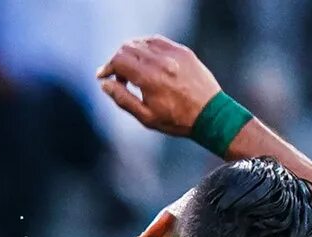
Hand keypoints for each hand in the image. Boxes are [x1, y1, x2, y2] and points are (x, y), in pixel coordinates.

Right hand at [97, 36, 220, 136]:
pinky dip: (146, 48)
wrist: (209, 113)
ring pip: (142, 42)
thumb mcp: (145, 116)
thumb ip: (122, 99)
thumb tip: (104, 85)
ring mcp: (173, 53)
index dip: (107, 67)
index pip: (120, 60)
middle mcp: (161, 61)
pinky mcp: (183, 51)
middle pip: (128, 48)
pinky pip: (158, 41)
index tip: (102, 76)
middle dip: (117, 60)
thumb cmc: (176, 120)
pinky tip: (146, 61)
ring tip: (132, 71)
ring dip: (131, 53)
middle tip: (117, 77)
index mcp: (149, 78)